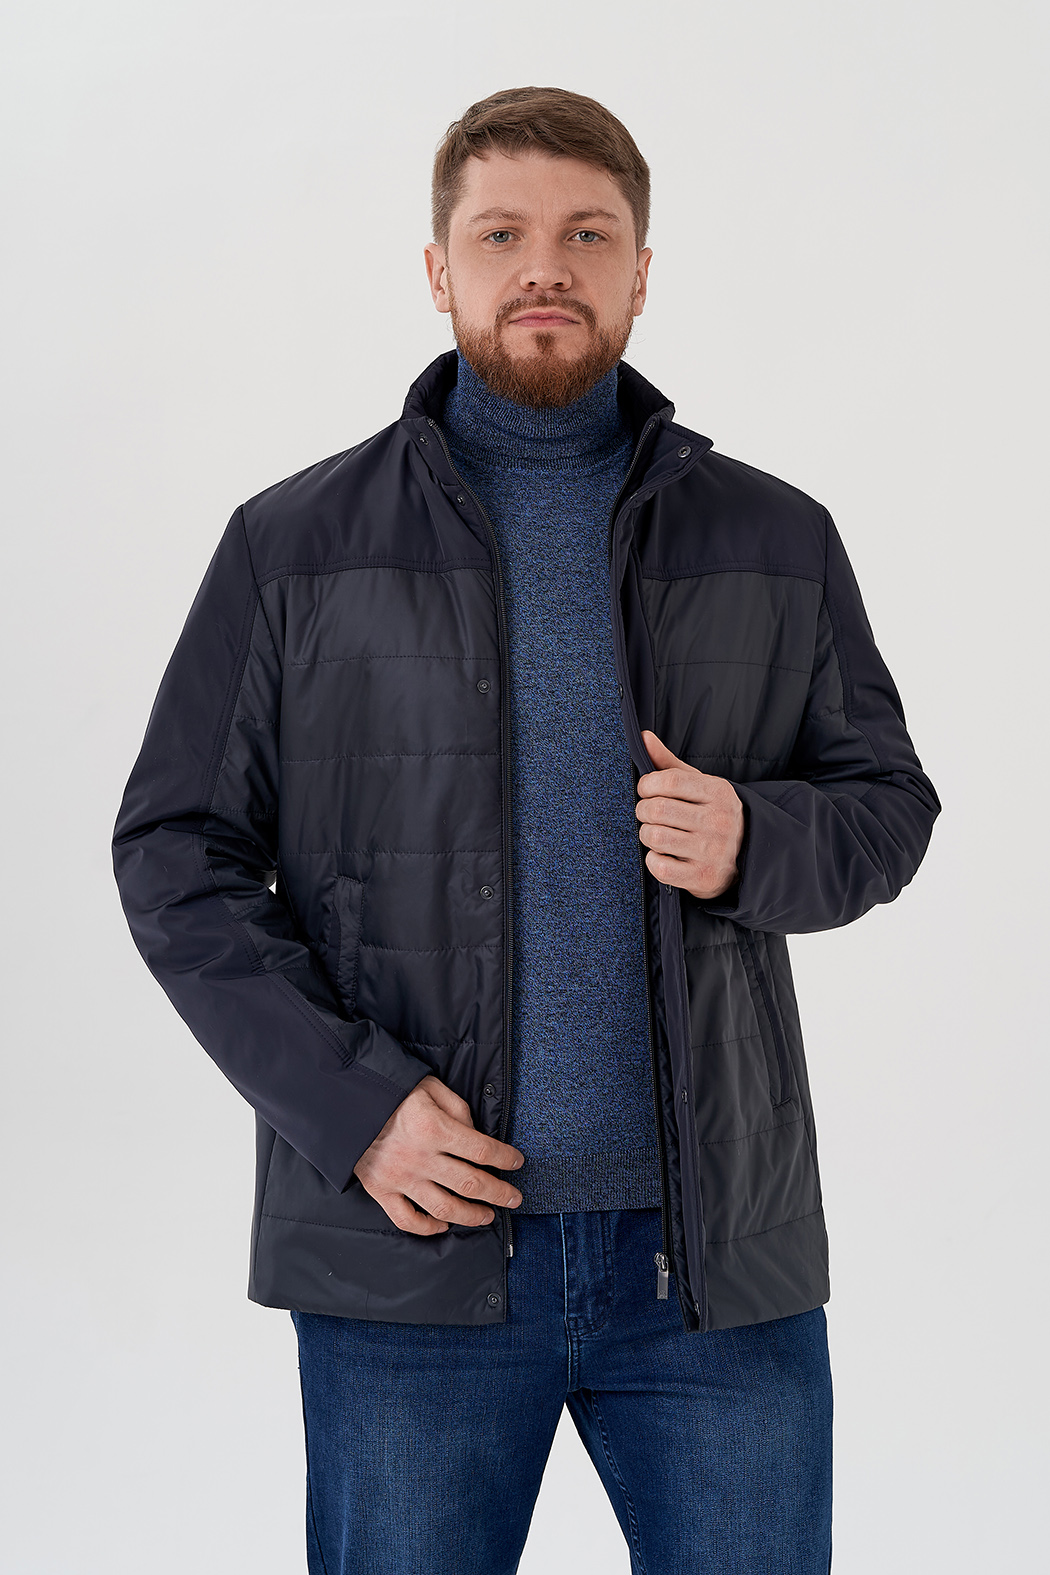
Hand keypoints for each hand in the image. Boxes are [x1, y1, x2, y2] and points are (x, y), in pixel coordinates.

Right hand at [353, 1074, 524, 1235]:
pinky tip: (443, 1224)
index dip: (505, 1158)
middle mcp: (420, 1157)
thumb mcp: (430, 1087)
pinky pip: (408, 1220)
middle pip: (470, 1183)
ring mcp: (400, 1178)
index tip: (517, 1162)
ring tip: (487, 1216)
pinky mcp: (380, 1190)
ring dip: (471, 1215)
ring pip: (445, 1207)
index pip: (482, 1150)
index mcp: (434, 1128)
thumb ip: (458, 1109)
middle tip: (515, 1198)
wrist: (344, 1101)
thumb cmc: (391, 1090)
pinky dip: (428, 1227)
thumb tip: (476, 1134)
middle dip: (499, 1193)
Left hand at [635, 730, 743, 900]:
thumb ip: (669, 763)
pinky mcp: (703, 877)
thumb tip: (643, 737)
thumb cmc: (712, 815)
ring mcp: (712, 851)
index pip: (669, 781)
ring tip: (655, 833)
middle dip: (642, 810)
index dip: (647, 785)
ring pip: (655, 837)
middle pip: (657, 810)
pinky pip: (660, 866)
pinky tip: (663, 854)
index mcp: (718, 792)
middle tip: (647, 814)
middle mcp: (718, 821)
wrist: (744, 857)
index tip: (645, 790)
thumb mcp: (698, 786)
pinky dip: (653, 860)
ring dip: (647, 835)